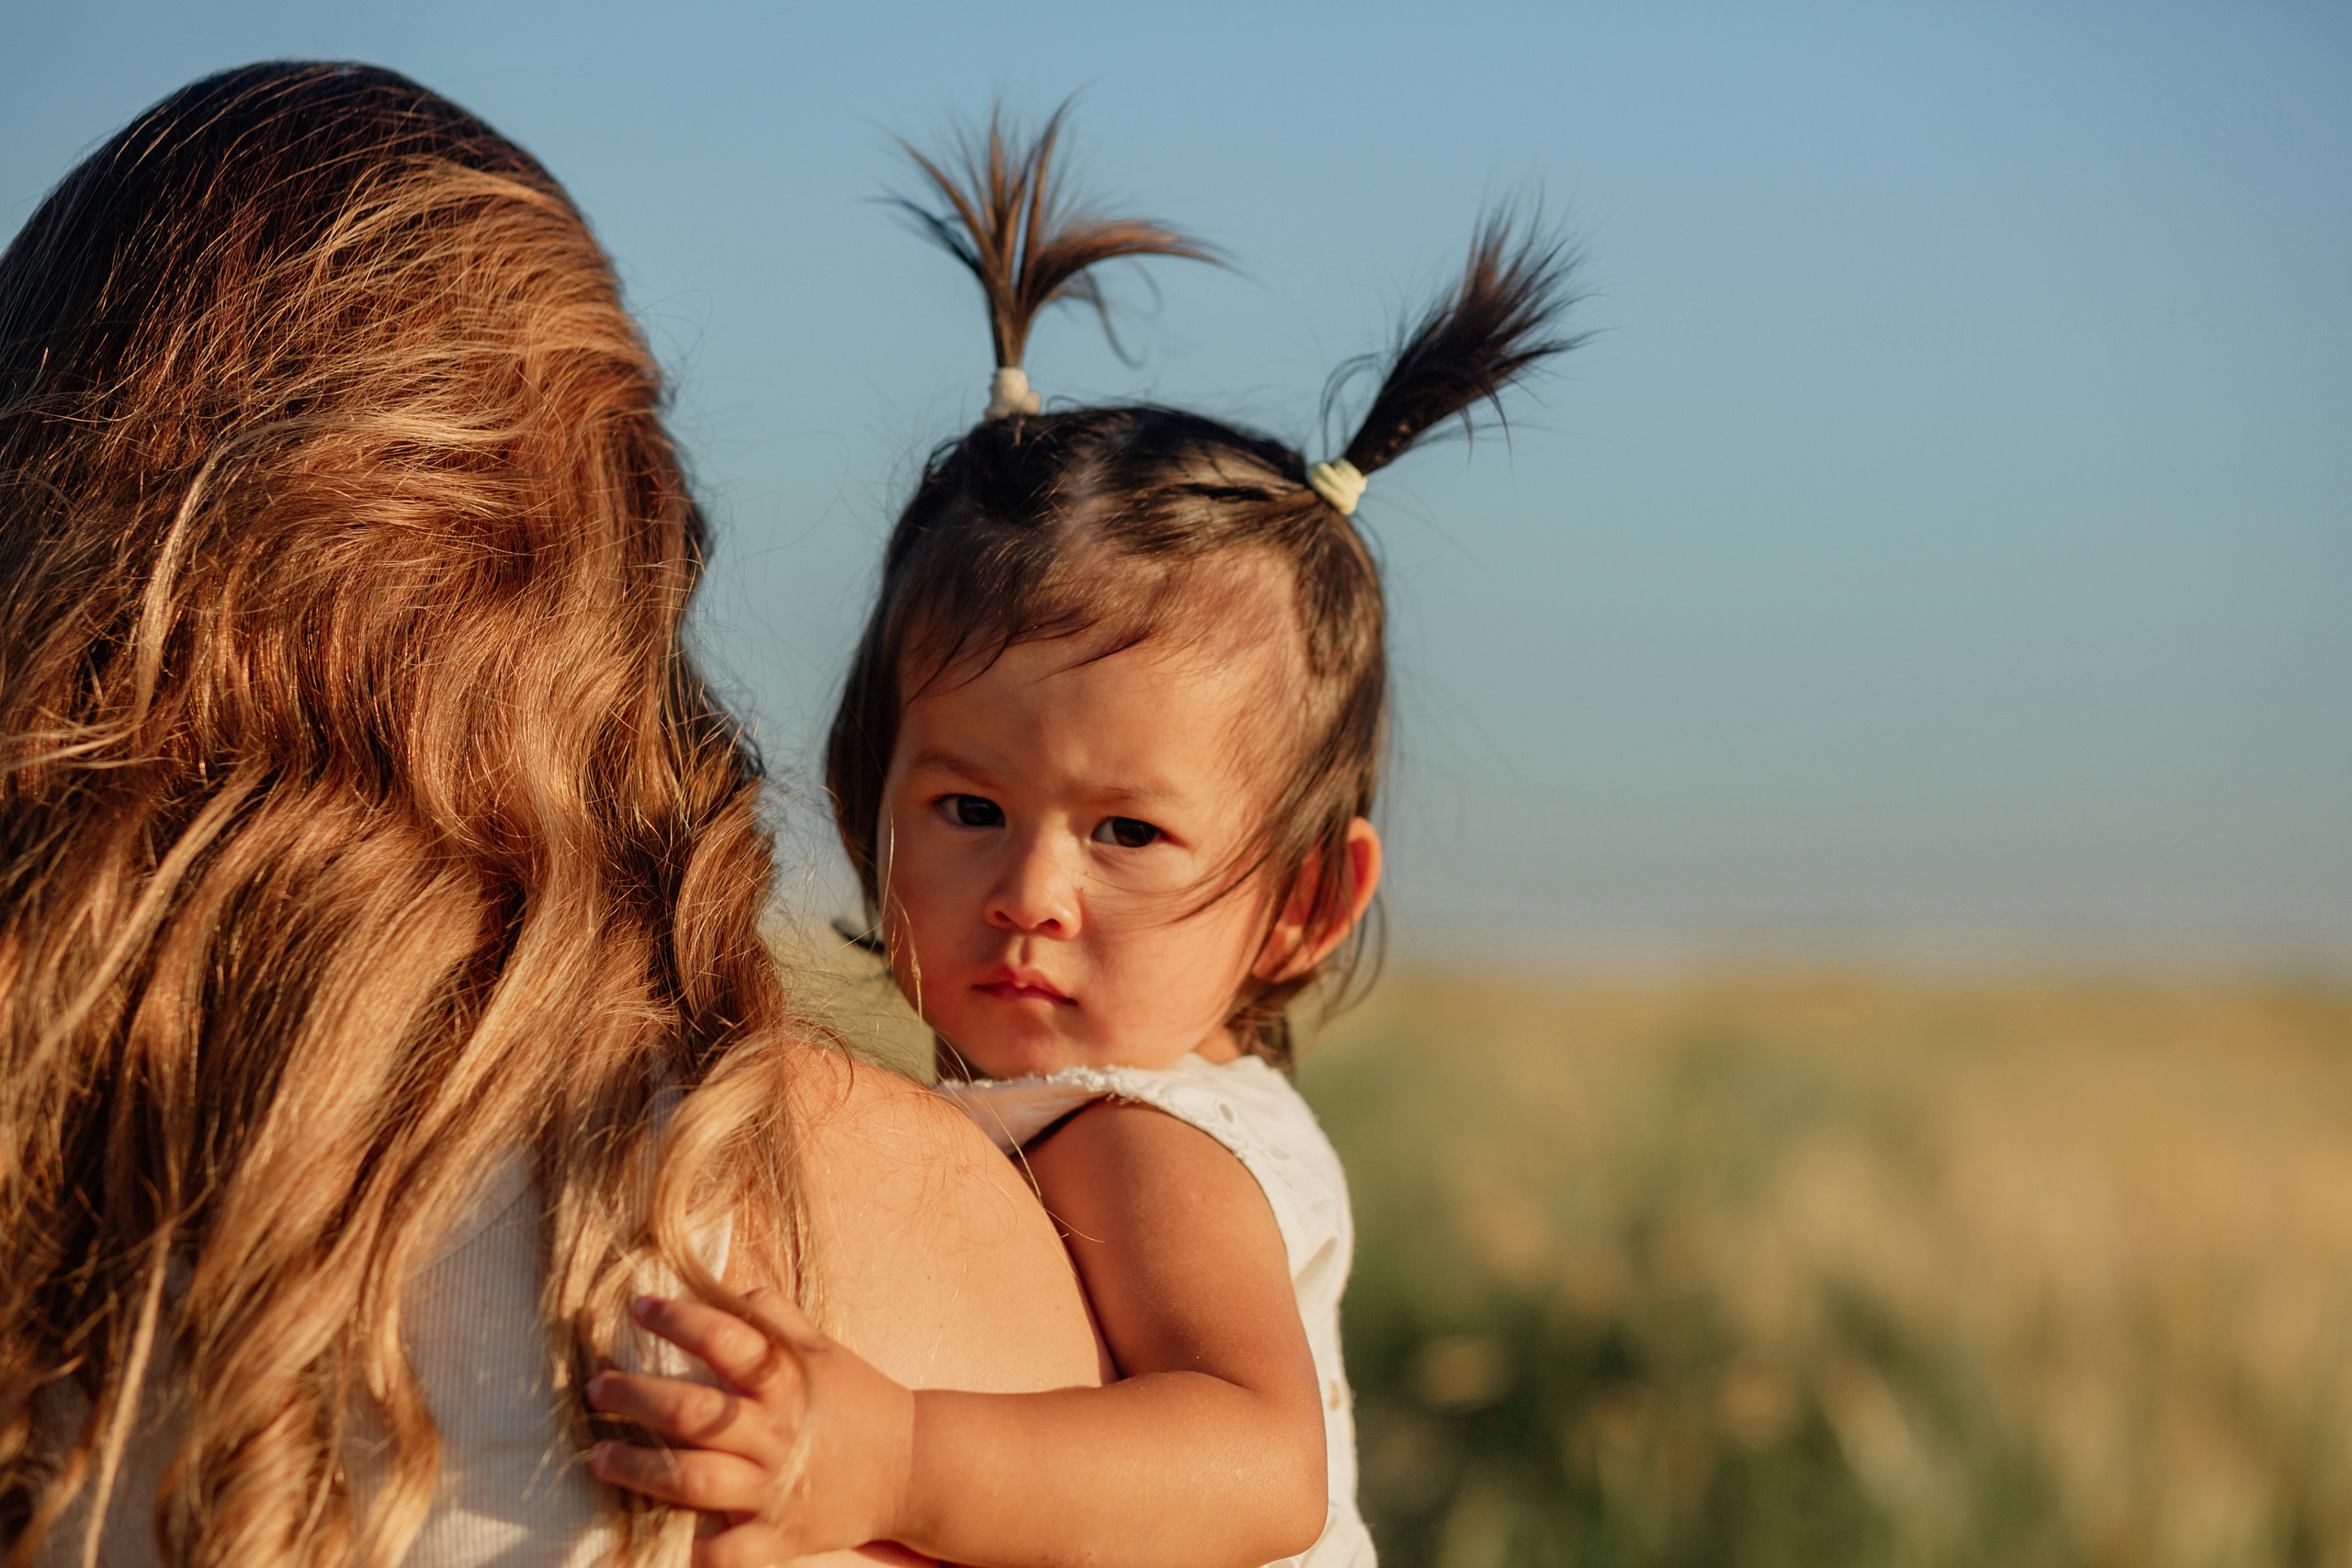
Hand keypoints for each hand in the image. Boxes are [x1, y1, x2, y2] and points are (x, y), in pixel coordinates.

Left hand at [586, 1290, 917, 1566]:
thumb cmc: (862, 1402)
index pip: (726, 1340)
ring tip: (599, 1457)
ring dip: (638, 1469)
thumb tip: (733, 1285)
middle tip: (596, 1387)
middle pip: (694, 1414)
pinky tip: (645, 1540)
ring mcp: (774, 1490)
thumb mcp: (826, 1350)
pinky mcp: (778, 1540)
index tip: (638, 1306)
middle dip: (636, 1398)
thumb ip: (778, 1318)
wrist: (915, 1469)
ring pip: (693, 1481)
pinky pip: (723, 1554)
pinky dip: (685, 1551)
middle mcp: (777, 1434)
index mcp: (789, 1382)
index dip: (679, 1320)